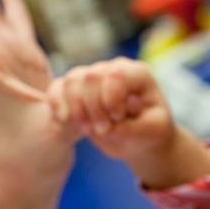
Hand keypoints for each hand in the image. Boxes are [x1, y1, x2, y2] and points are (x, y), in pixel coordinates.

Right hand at [48, 57, 209, 188]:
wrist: (139, 139)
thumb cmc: (150, 131)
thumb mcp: (152, 130)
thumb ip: (136, 124)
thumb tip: (116, 117)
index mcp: (137, 74)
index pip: (116, 75)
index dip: (111, 99)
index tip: (119, 118)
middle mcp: (113, 69)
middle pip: (91, 77)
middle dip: (94, 108)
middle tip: (103, 130)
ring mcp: (93, 77)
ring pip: (72, 81)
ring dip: (77, 109)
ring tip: (89, 130)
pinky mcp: (77, 90)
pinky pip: (58, 87)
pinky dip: (57, 102)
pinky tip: (63, 119)